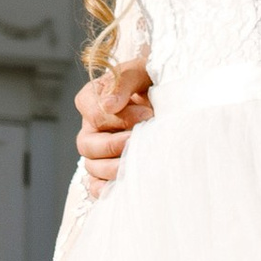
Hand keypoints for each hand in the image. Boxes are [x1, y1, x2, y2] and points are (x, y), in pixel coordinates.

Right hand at [74, 61, 153, 188]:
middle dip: (115, 145)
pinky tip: (124, 186)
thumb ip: (124, 81)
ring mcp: (96, 151)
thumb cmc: (155, 82)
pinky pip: (96, 185)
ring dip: (114, 168)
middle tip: (140, 140)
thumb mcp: (143, 71)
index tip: (147, 114)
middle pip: (86, 143)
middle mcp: (90, 127)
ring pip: (91, 166)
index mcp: (94, 98)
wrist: (174, 101)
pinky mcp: (106, 170)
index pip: (90, 110)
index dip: (117, 116)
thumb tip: (109, 105)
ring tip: (139, 162)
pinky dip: (106, 189)